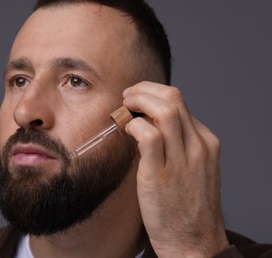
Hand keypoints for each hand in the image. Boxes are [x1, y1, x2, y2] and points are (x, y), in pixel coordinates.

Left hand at [123, 81, 228, 256]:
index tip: (138, 100)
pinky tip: (126, 130)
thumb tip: (145, 127)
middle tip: (128, 96)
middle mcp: (198, 146)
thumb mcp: (190, 170)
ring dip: (139, 101)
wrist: (194, 243)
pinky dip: (134, 125)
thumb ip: (174, 147)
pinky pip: (149, 135)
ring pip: (165, 110)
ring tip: (125, 107)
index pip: (180, 104)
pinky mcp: (161, 174)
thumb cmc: (186, 207)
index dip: (154, 96)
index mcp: (206, 143)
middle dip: (145, 89)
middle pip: (174, 98)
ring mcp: (182, 159)